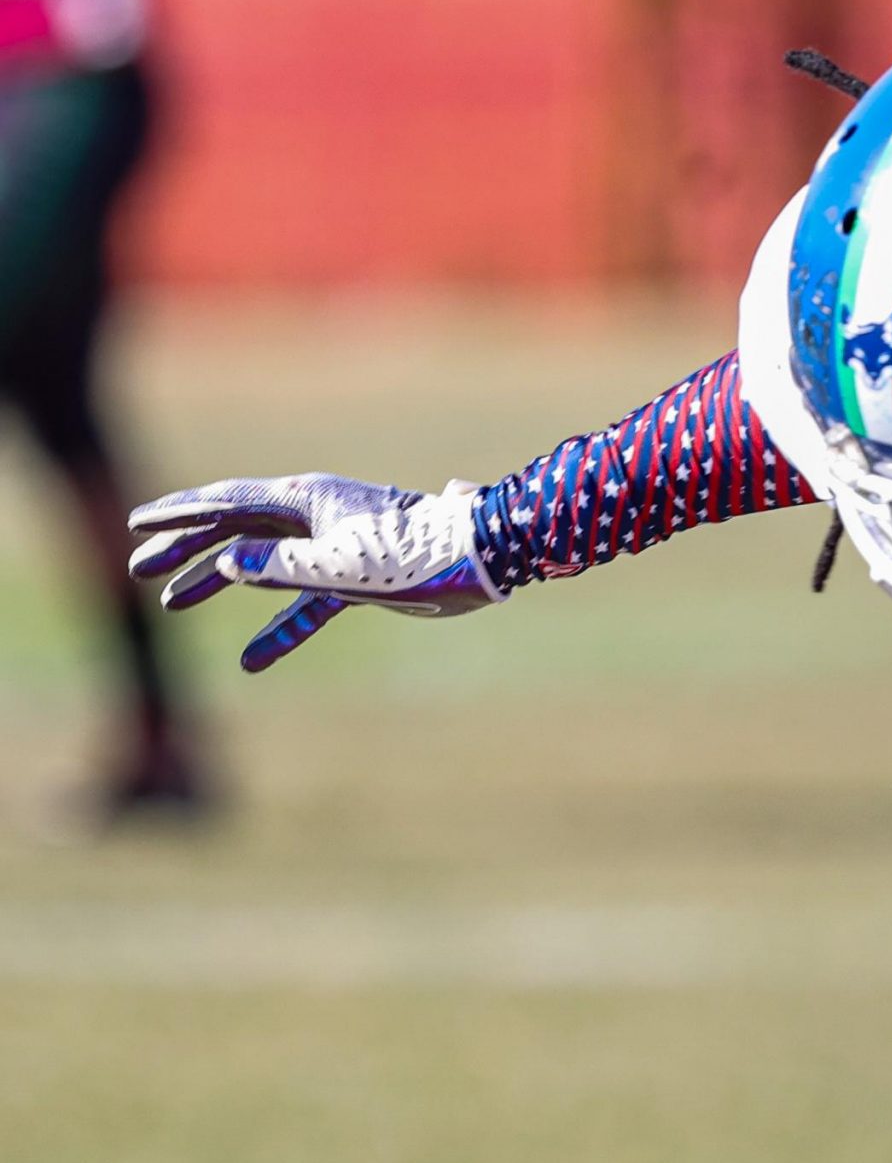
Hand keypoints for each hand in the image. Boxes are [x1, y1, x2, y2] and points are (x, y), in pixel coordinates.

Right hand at [129, 474, 500, 670]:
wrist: (484, 556)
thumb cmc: (416, 554)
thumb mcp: (342, 564)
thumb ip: (281, 567)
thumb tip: (229, 566)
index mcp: (305, 500)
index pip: (226, 503)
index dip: (178, 515)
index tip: (136, 525)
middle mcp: (315, 514)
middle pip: (234, 528)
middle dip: (185, 547)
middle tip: (138, 567)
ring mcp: (336, 543)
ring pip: (262, 562)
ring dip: (217, 580)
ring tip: (170, 602)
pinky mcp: (359, 575)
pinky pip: (306, 602)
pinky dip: (279, 627)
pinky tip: (251, 662)